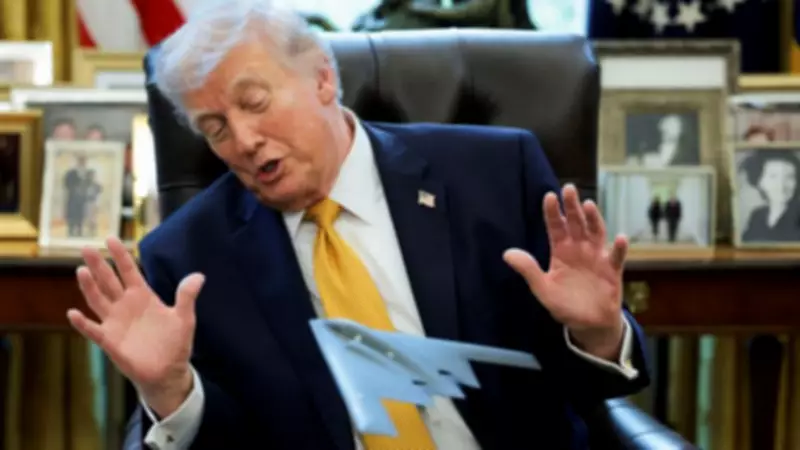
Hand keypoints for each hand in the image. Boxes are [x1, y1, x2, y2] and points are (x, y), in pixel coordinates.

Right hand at [67, 237, 204, 415]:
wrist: (168, 371)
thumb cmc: (176, 343)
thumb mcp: (184, 318)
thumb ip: (186, 296)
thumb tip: (199, 276)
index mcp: (143, 296)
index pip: (129, 271)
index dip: (120, 256)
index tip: (111, 238)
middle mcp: (125, 306)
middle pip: (109, 281)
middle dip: (98, 265)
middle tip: (87, 247)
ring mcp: (115, 322)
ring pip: (98, 300)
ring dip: (89, 287)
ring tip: (81, 270)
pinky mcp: (110, 341)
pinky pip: (93, 330)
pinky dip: (83, 323)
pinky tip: (74, 313)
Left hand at [504, 184, 626, 358]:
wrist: (588, 324)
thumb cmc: (564, 305)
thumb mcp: (542, 289)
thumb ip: (528, 270)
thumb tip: (506, 253)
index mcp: (561, 251)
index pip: (556, 227)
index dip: (553, 212)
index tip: (549, 196)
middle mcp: (579, 249)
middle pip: (576, 223)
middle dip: (572, 206)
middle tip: (569, 188)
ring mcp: (597, 257)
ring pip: (596, 232)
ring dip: (593, 219)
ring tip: (589, 205)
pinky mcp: (612, 270)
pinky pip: (617, 257)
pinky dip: (619, 248)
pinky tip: (619, 237)